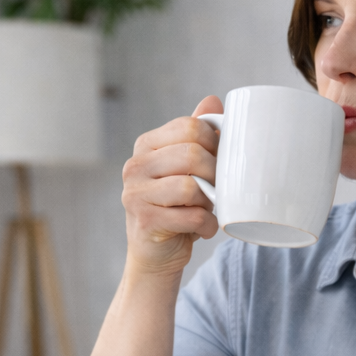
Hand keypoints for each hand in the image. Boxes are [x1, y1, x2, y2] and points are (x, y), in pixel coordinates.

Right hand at [120, 96, 223, 277]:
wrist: (156, 255)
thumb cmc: (177, 208)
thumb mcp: (188, 169)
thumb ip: (197, 136)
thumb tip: (213, 100)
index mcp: (147, 145)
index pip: (189, 126)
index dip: (215, 142)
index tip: (220, 161)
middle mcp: (135, 166)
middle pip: (191, 153)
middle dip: (215, 173)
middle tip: (218, 189)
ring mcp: (135, 193)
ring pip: (190, 187)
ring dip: (210, 202)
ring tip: (208, 209)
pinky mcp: (144, 221)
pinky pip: (190, 217)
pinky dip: (206, 225)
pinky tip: (204, 228)